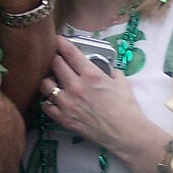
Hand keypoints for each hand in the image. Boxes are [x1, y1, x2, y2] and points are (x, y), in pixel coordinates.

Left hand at [39, 37, 145, 152]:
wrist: (125, 133)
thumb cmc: (126, 107)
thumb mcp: (121, 82)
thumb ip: (109, 71)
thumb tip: (104, 67)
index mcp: (91, 75)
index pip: (70, 53)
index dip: (61, 43)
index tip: (57, 39)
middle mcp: (76, 86)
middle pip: (55, 64)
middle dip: (54, 58)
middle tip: (56, 59)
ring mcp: (67, 103)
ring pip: (45, 84)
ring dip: (48, 80)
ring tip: (53, 80)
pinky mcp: (63, 118)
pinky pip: (46, 105)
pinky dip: (48, 101)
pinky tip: (53, 99)